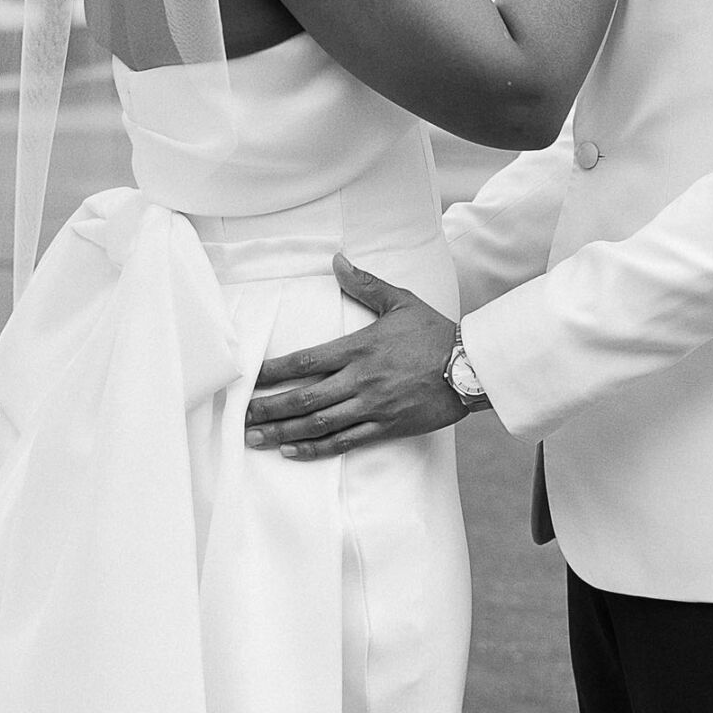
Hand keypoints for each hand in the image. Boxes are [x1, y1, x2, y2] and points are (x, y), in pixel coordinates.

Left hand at [245, 256, 465, 457]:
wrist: (472, 366)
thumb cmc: (436, 333)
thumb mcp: (400, 301)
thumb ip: (365, 284)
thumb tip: (337, 260)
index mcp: (358, 348)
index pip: (304, 361)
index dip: (272, 371)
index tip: (247, 379)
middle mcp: (360, 380)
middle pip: (303, 397)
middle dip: (268, 408)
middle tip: (240, 417)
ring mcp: (372, 406)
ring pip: (318, 423)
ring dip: (283, 432)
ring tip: (255, 439)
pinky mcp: (386, 427)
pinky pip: (345, 442)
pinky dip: (316, 449)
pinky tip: (292, 452)